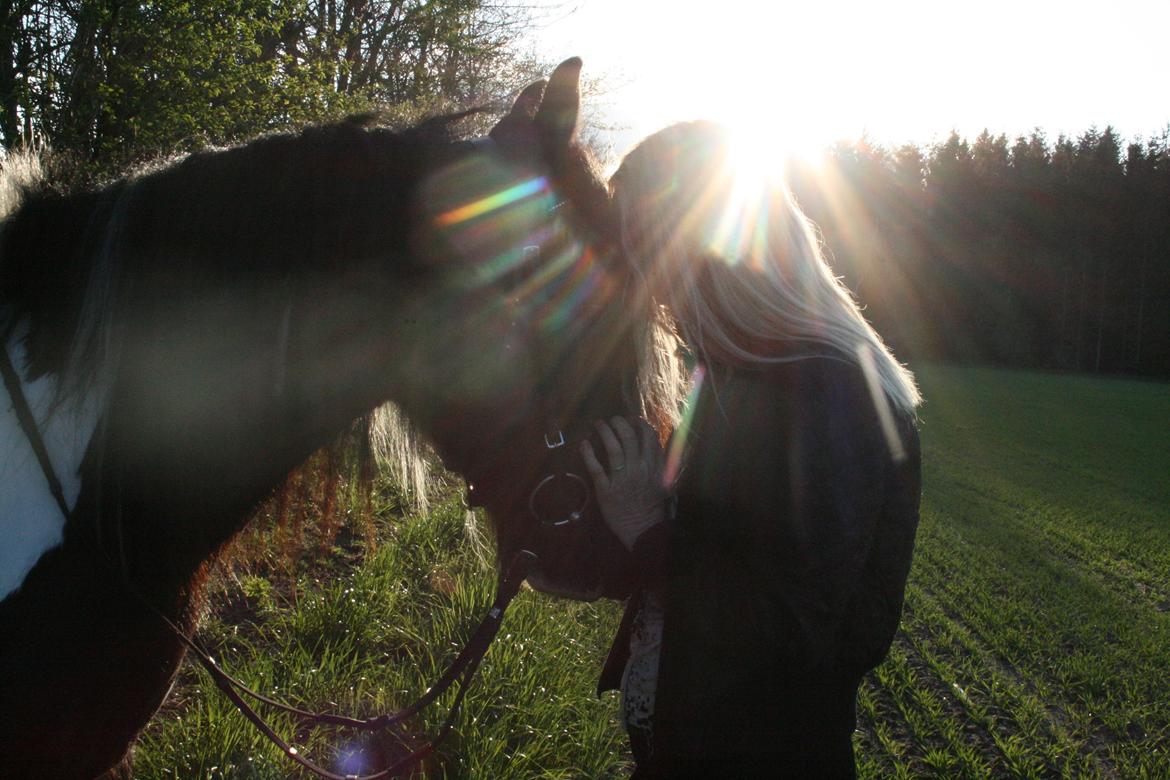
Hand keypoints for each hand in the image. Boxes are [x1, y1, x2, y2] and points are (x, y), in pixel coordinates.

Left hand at [580, 417, 667, 550]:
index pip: (649, 437)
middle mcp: (639, 469)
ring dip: (604, 432)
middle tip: (612, 419)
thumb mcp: (666, 481)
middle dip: (619, 423)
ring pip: (613, 448)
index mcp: (654, 466)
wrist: (643, 530)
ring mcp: (622, 479)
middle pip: (628, 437)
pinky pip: (596, 468)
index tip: (632, 419)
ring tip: (598, 424)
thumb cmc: (653, 506)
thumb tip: (672, 439)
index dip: (639, 424)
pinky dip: (588, 454)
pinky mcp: (606, 490)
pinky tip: (584, 443)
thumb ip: (666, 460)